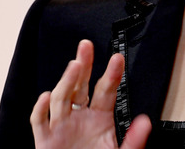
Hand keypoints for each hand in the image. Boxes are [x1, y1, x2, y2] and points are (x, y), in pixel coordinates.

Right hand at [31, 40, 151, 148]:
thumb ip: (134, 140)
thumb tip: (145, 121)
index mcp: (100, 117)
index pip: (106, 90)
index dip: (111, 74)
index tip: (117, 58)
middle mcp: (80, 117)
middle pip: (80, 86)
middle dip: (83, 65)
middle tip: (86, 46)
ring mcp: (61, 126)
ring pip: (60, 98)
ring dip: (66, 81)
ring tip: (74, 66)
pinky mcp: (45, 141)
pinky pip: (39, 122)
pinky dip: (40, 110)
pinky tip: (45, 97)